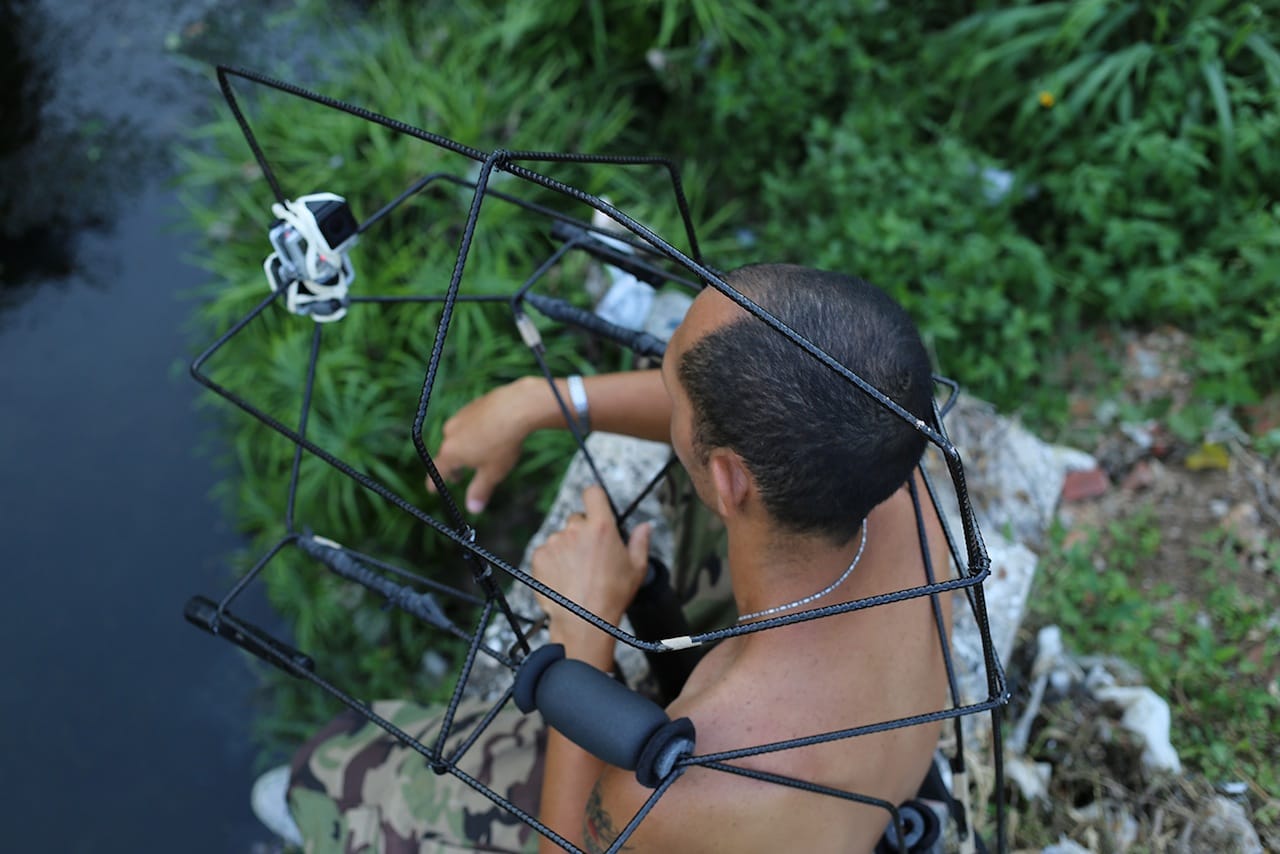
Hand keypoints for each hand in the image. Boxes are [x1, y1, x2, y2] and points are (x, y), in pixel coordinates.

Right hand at [427, 378, 538, 512]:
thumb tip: (473, 509)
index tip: (432, 490)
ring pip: (458, 437)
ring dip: (465, 448)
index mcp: (450, 453)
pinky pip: (468, 424)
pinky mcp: (472, 406)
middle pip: (447, 454)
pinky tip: (490, 435)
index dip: (434, 484)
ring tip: (481, 454)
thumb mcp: (493, 473)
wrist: (516, 407)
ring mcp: (460, 417)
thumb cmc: (503, 443)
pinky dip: (474, 433)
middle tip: (461, 477)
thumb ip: (480, 491)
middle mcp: (450, 433)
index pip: (436, 472)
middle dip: (454, 467)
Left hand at [531, 486, 651, 649]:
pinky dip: (552, 562)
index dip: (594, 499)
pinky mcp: (539, 556)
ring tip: (577, 574)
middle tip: (590, 556)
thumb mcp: (636, 568)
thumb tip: (646, 526)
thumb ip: (640, 542)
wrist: (584, 621)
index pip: (593, 493)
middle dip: (582, 532)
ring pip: (561, 537)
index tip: (596, 508)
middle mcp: (575, 529)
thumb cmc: (613, 596)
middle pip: (577, 519)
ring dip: (566, 548)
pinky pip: (546, 552)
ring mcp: (554, 542)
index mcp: (601, 527)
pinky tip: (563, 579)